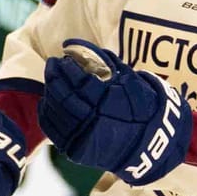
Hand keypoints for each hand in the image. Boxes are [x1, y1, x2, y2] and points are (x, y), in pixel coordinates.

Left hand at [38, 41, 190, 185]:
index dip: (68, 67)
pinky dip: (47, 112)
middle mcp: (93, 122)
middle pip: (64, 96)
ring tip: (51, 79)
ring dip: (50, 92)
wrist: (149, 144)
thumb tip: (76, 46)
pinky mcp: (75, 150)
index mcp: (109, 104)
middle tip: (52, 63)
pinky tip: (48, 99)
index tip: (64, 56)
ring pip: (56, 112)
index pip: (80, 82)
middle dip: (54, 76)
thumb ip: (106, 64)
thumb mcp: (131, 82)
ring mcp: (83, 139)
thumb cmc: (142, 109)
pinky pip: (52, 129)